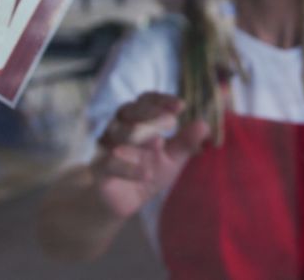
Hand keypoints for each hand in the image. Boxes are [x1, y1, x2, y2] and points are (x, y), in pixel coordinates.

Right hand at [90, 92, 209, 218]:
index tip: (181, 106)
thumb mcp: (171, 159)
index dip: (161, 100)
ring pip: (119, 133)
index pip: (145, 101)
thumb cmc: (147, 172)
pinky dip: (129, 168)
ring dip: (140, 136)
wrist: (121, 203)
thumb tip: (205, 125)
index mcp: (137, 120)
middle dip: (150, 114)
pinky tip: (146, 173)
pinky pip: (110, 163)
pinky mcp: (98, 170)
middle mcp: (119, 127)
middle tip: (170, 122)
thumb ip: (185, 143)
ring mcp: (106, 147)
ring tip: (158, 144)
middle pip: (129, 110)